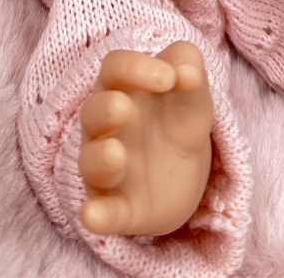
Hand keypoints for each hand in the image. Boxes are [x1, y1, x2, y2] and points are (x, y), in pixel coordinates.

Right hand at [78, 40, 213, 237]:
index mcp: (122, 88)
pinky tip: (93, 216)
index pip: (115, 68)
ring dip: (100, 159)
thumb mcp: (192, 94)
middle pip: (93, 111)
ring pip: (91, 161)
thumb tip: (187, 72)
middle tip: (124, 107)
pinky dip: (97, 215)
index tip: (169, 78)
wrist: (183, 172)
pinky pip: (102, 210)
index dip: (136, 67)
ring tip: (116, 154)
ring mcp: (108, 168)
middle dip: (104, 109)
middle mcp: (106, 126)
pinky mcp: (118, 207)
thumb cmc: (176, 119)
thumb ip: (191, 71)